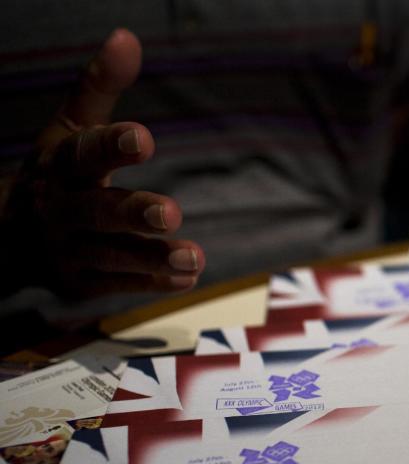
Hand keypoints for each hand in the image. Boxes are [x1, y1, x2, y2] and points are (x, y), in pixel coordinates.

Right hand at [0, 28, 203, 297]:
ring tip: (193, 256)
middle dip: (132, 212)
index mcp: (61, 167)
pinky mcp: (83, 281)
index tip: (144, 138)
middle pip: (97, 211)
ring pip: (113, 255)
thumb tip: (127, 37)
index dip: (112, 145)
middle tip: (170, 212)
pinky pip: (120, 284)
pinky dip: (151, 282)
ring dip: (153, 257)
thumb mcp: (70, 129)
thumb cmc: (57, 173)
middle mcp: (63, 210)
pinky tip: (187, 278)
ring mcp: (72, 250)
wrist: (8, 235)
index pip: (84, 154)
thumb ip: (99, 89)